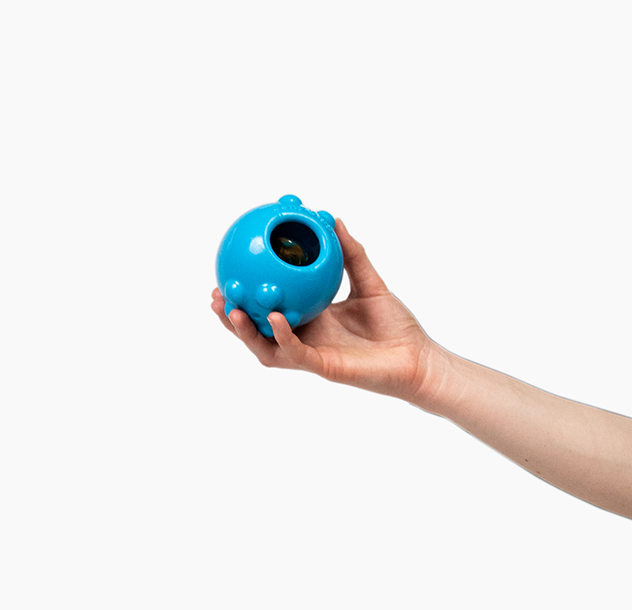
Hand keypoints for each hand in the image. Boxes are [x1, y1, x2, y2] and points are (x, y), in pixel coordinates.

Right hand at [210, 220, 444, 403]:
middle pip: (257, 332)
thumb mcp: (370, 281)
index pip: (269, 309)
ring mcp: (309, 355)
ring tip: (231, 311)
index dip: (247, 297)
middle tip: (215, 296)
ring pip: (265, 348)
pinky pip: (294, 352)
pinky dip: (282, 336)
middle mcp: (304, 339)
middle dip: (231, 318)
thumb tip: (333, 221)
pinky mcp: (321, 367)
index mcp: (310, 320)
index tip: (230, 274)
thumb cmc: (395, 326)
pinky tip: (274, 318)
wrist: (415, 358)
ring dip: (245, 332)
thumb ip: (350, 255)